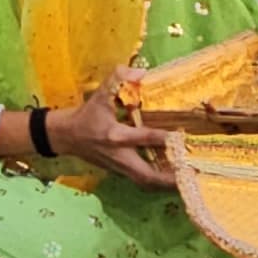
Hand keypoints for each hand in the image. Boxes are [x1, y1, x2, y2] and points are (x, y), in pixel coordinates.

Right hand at [52, 81, 183, 189]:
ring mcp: (118, 167)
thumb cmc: (87, 115)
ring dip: (164, 185)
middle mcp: (119, 155)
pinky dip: (155, 182)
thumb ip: (118, 79)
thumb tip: (141, 73)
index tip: (181, 137)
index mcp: (116, 135)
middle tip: (190, 177)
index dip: (163, 138)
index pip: (143, 138)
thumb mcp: (100, 94)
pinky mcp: (117, 172)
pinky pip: (139, 181)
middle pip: (145, 175)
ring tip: (186, 182)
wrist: (67, 136)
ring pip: (144, 182)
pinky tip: (170, 179)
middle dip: (167, 179)